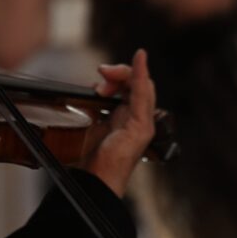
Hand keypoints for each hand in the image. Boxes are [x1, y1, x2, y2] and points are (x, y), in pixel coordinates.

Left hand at [84, 49, 156, 196]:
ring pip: (144, 85)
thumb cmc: (92, 156)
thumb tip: (93, 87)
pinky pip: (143, 95)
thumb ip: (96, 105)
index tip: (100, 73)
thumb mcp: (92, 122)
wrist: (94, 178)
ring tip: (106, 73)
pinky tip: (139, 59)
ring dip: (125, 72)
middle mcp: (139, 119)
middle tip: (101, 73)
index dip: (117, 75)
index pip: (132, 86)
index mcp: (128, 117)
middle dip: (120, 72)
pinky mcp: (142, 127)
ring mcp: (144, 123)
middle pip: (139, 83)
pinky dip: (141, 74)